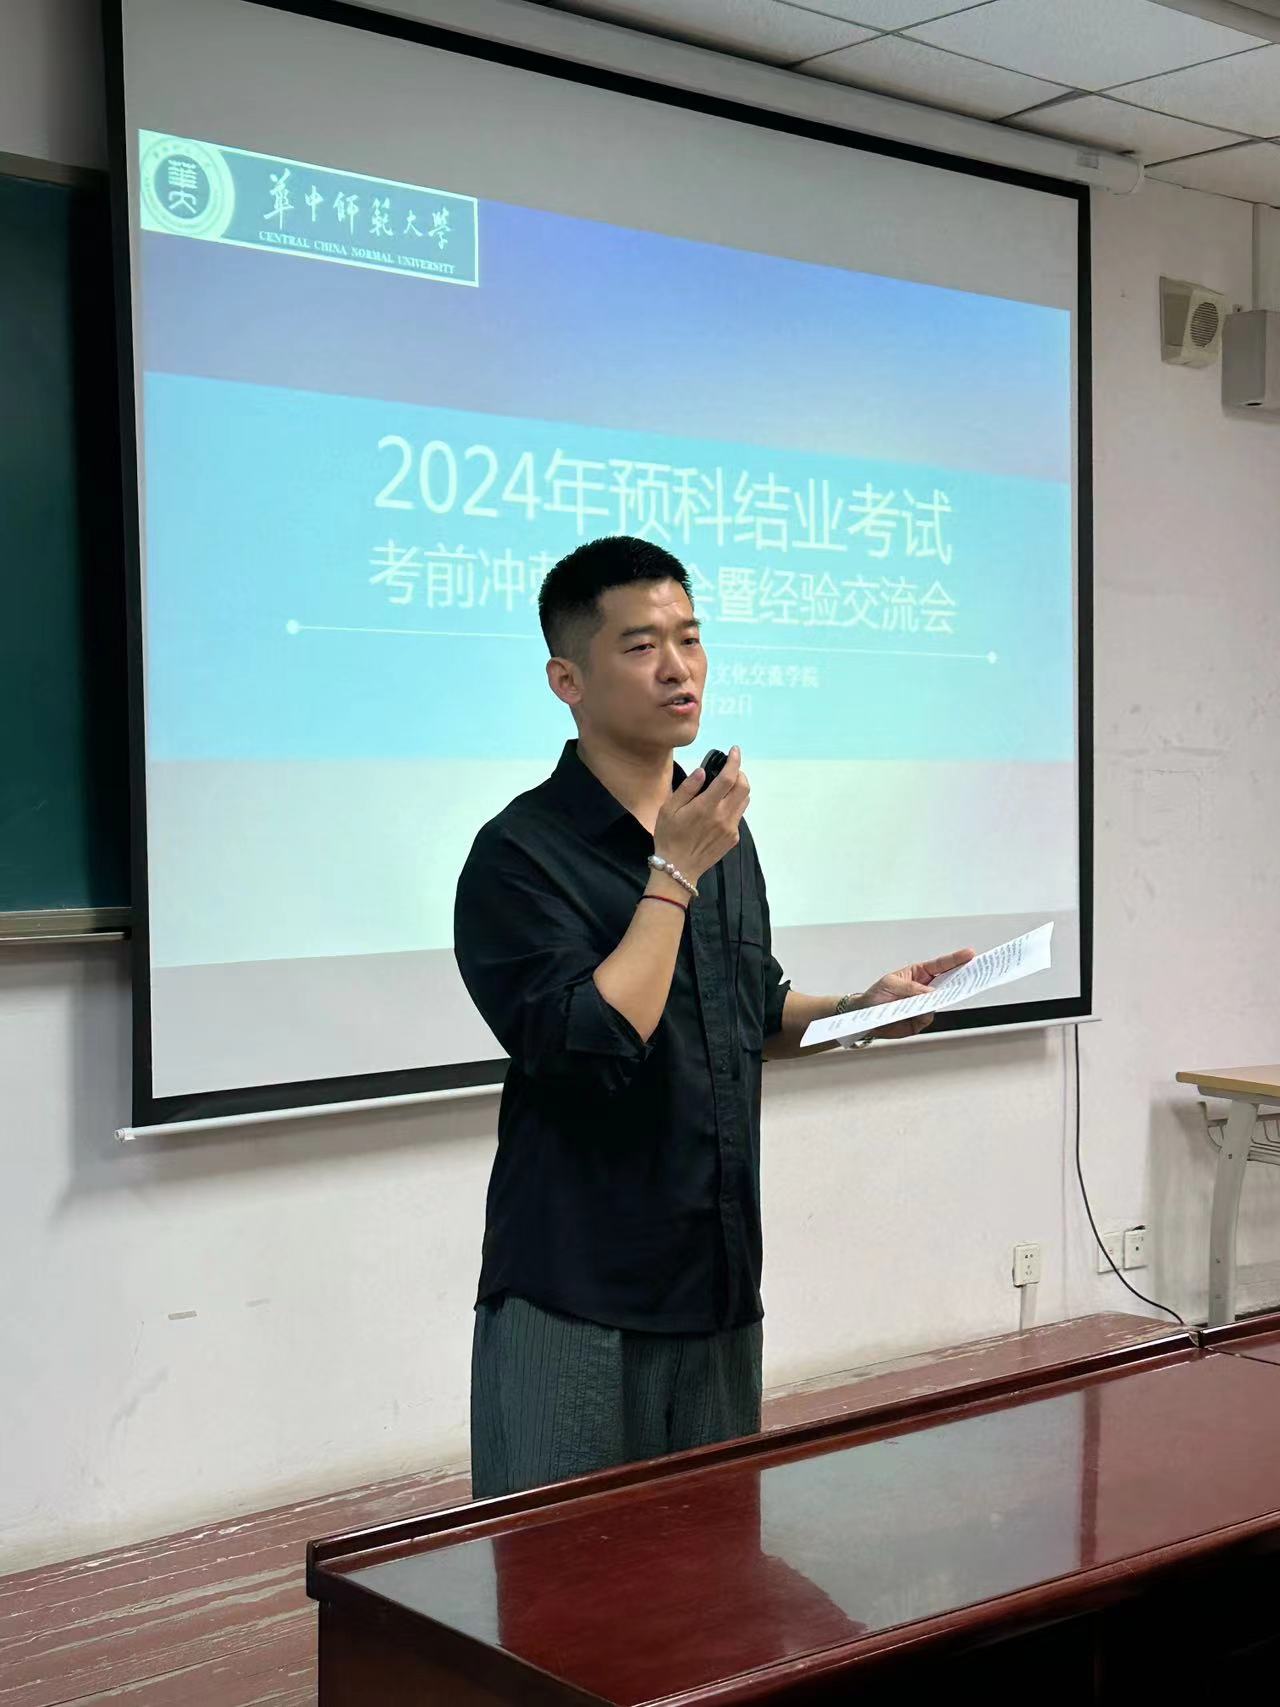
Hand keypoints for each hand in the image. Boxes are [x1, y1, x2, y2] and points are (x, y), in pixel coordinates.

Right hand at [653, 746, 749, 887]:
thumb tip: (702, 771)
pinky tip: (719, 810)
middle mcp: (723, 816)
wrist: (678, 869)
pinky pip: (739, 816)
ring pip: (745, 801)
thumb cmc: (669, 837)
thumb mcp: (669, 810)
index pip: (728, 778)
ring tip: (725, 788)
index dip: (734, 761)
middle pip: (744, 787)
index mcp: (706, 807)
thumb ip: (687, 788)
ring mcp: (731, 828)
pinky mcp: (733, 838)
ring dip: (739, 789)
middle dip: (740, 773)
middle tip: (729, 770)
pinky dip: (734, 805)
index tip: (734, 750)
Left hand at [857, 948, 974, 1038]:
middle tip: (971, 975)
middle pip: (948, 983)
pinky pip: (928, 1017)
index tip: (970, 954)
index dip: (956, 959)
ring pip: (940, 1002)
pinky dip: (925, 1014)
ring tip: (935, 996)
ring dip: (940, 999)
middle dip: (960, 979)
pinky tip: (917, 1011)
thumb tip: (930, 993)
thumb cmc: (875, 995)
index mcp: (919, 974)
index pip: (941, 965)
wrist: (864, 1016)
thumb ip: (911, 988)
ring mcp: (924, 1005)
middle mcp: (925, 989)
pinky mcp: (919, 1021)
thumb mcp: (890, 984)